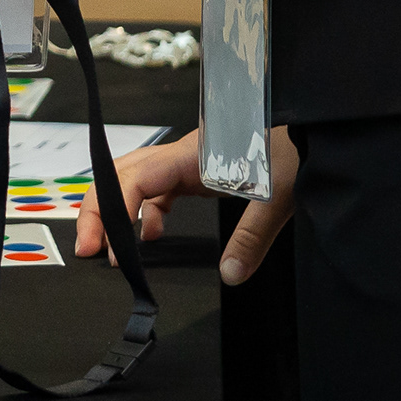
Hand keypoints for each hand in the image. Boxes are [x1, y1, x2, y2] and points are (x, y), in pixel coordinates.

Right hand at [76, 127, 297, 283]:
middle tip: (87, 249)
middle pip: (123, 174)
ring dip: (117, 210)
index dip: (116, 210)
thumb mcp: (279, 195)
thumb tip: (231, 275)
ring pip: (136, 180)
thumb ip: (253, 236)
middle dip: (99, 209)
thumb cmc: (296, 149)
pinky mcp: (197, 170)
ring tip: (112, 249)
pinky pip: (158, 188)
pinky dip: (144, 211)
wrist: (312, 126)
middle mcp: (183, 154)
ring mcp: (188, 161)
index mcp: (195, 155)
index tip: (113, 248)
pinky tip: (151, 234)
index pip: (137, 177)